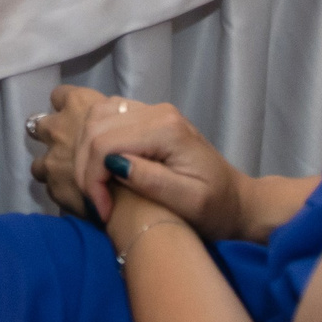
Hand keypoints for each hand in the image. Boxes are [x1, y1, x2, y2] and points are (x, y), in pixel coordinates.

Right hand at [31, 86, 246, 237]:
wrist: (237, 200)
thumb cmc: (216, 208)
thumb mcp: (190, 203)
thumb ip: (152, 181)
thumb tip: (113, 165)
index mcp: (166, 129)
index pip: (105, 143)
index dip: (92, 178)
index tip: (102, 211)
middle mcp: (156, 111)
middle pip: (95, 126)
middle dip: (85, 167)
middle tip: (96, 204)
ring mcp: (151, 110)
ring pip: (95, 117)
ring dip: (85, 153)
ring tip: (96, 187)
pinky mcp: (146, 117)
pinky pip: (105, 118)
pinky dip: (92, 142)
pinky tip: (100, 168)